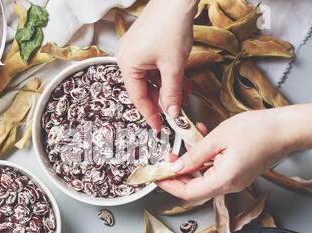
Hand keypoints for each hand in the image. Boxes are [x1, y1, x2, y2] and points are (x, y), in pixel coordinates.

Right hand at [117, 0, 197, 131]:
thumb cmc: (171, 27)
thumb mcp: (173, 67)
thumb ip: (172, 93)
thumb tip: (173, 113)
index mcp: (127, 65)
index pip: (138, 98)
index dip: (151, 115)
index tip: (160, 127)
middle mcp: (127, 58)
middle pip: (144, 89)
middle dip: (163, 100)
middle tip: (176, 112)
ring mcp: (135, 50)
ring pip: (151, 78)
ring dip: (168, 88)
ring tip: (184, 96)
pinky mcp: (145, 44)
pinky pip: (154, 67)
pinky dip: (166, 75)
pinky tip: (181, 81)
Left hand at [157, 108, 296, 201]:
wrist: (286, 129)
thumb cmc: (257, 130)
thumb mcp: (218, 138)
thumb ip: (194, 155)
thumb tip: (176, 168)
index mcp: (223, 180)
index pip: (189, 193)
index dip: (170, 186)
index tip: (157, 176)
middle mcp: (229, 186)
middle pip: (195, 188)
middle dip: (178, 173)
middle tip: (168, 157)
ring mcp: (235, 181)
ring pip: (204, 178)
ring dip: (192, 162)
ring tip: (187, 141)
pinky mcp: (238, 174)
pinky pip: (215, 171)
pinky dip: (205, 159)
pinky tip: (202, 140)